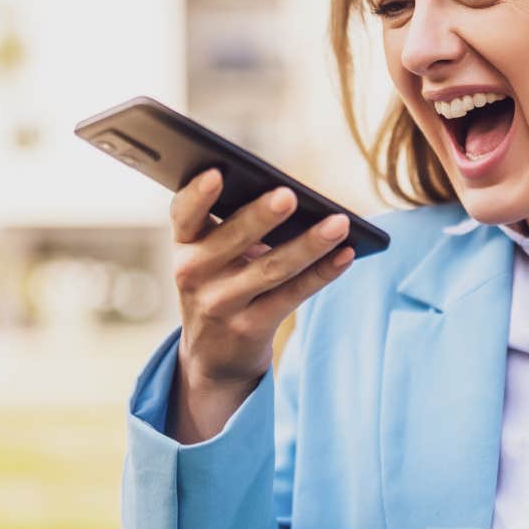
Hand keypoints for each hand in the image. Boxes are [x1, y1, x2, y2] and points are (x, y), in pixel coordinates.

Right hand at [167, 170, 355, 442]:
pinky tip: (345, 253)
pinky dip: (322, 273)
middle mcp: (194, 274)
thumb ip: (233, 227)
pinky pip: (293, 295)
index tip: (216, 172)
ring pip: (272, 268)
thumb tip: (292, 200)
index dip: (198, 194)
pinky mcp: (250, 328)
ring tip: (339, 223)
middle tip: (289, 195)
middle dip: (262, 216)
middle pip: (233, 239)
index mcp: (184, 244)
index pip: (184, 213)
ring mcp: (221, 304)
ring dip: (309, 244)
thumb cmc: (219, 283)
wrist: (212, 355)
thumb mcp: (209, 257)